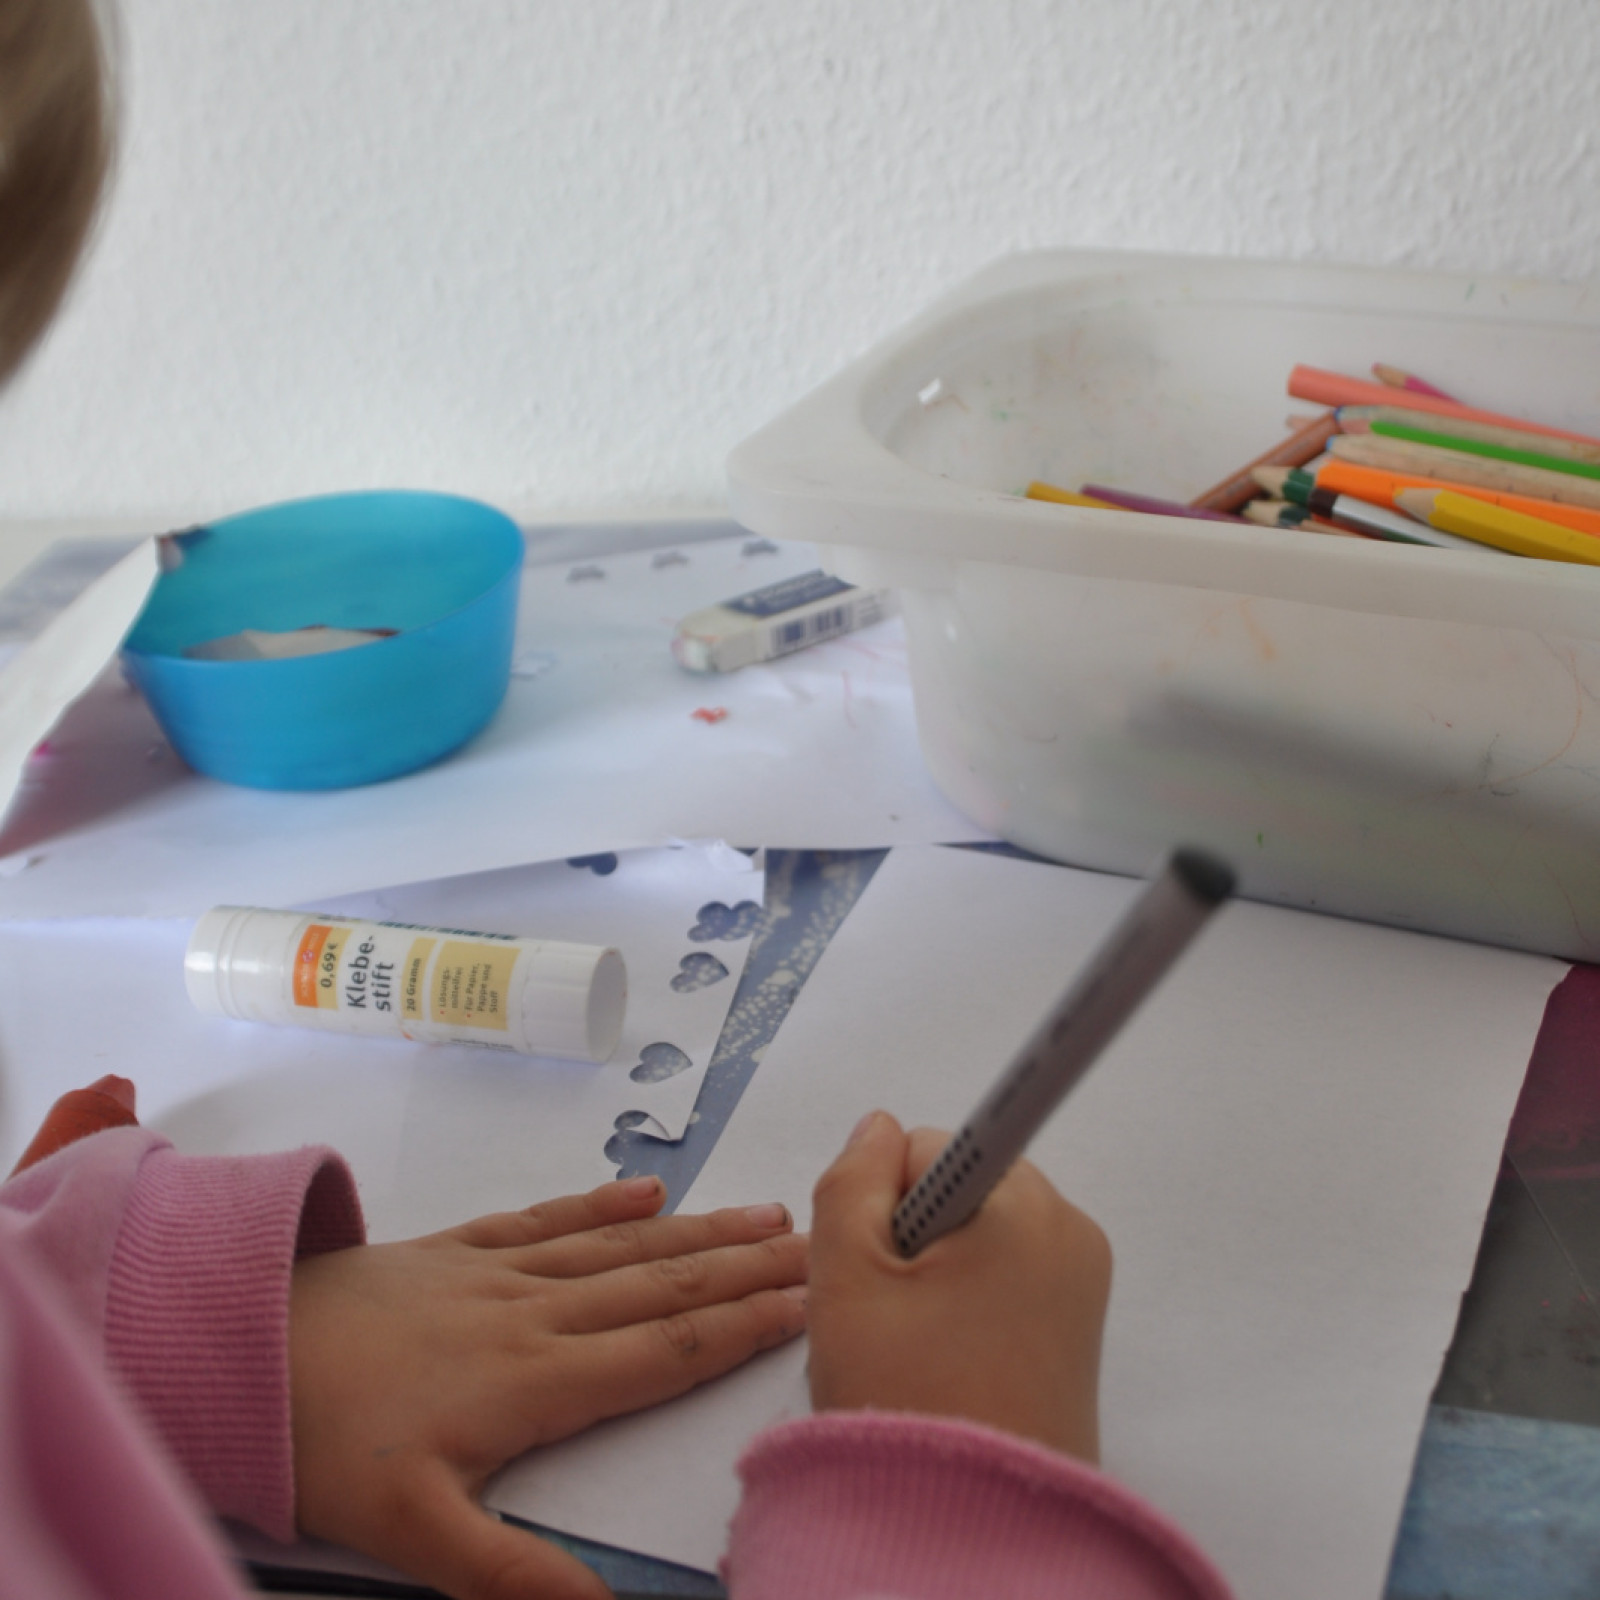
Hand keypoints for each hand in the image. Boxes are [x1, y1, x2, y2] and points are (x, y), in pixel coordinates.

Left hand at [290, 1174, 807, 1599]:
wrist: (239, 1349)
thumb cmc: (325, 1445)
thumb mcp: (413, 1535)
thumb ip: (513, 1575)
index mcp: (537, 1381)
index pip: (665, 1353)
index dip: (742, 1328)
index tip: (808, 1301)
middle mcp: (535, 1313)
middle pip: (661, 1287)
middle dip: (744, 1267)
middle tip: (814, 1243)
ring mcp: (498, 1271)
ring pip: (619, 1247)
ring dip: (697, 1231)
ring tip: (761, 1212)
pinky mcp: (457, 1247)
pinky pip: (547, 1217)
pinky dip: (600, 1202)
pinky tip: (643, 1189)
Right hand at [807, 1110, 1109, 1460]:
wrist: (974, 1532)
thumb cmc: (908, 1396)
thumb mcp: (846, 1275)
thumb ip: (852, 1179)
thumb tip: (879, 1126)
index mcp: (1026, 1206)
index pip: (931, 1149)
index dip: (886, 1201)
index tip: (884, 1268)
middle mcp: (1070, 1231)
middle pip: (959, 1189)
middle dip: (913, 1235)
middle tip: (890, 1313)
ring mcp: (1082, 1283)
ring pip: (977, 1235)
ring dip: (935, 1272)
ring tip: (915, 1346)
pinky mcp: (1079, 1329)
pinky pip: (1006, 1278)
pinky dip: (965, 1304)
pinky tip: (943, 1361)